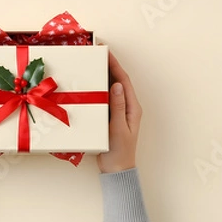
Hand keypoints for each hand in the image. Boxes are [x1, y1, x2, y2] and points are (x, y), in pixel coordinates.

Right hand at [97, 51, 142, 172]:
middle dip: (109, 65)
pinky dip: (97, 89)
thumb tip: (117, 84)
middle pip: (118, 81)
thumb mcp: (118, 128)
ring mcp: (118, 112)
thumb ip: (117, 106)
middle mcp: (126, 106)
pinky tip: (89, 84)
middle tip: (97, 52)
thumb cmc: (119, 151)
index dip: (115, 65)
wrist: (116, 169)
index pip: (123, 80)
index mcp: (132, 107)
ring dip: (102, 75)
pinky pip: (104, 98)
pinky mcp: (109, 117)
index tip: (105, 52)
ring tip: (92, 63)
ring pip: (110, 88)